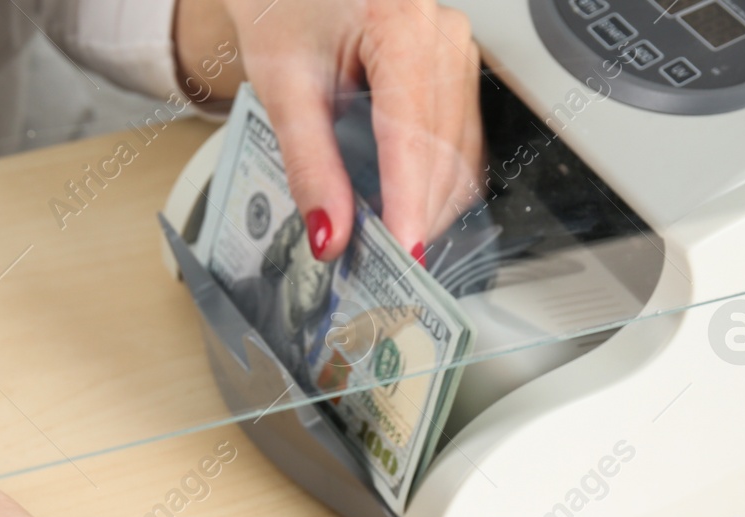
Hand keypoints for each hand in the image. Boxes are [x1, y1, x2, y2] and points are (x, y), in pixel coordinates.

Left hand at [176, 0, 484, 258]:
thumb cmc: (285, 8)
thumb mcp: (283, 88)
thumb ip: (309, 165)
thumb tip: (332, 232)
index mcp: (399, 20)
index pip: (412, 131)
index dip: (409, 199)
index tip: (402, 251)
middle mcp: (443, 33)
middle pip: (443, 150)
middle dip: (415, 214)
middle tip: (381, 264)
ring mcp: (458, 52)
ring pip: (461, 155)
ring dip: (427, 207)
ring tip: (387, 242)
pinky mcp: (457, 74)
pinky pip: (461, 144)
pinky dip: (433, 186)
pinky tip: (404, 210)